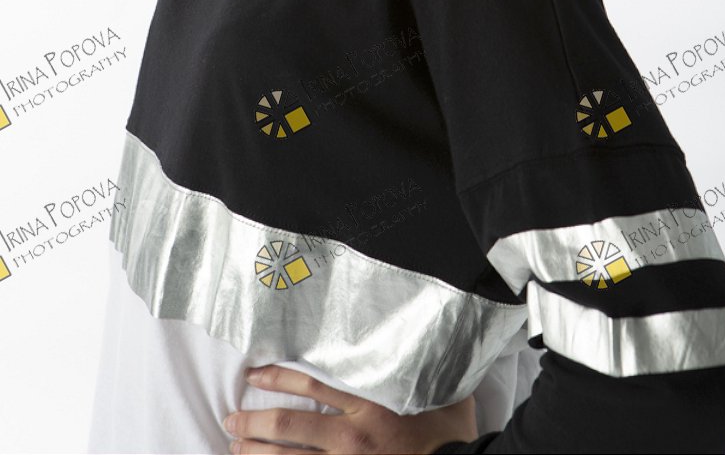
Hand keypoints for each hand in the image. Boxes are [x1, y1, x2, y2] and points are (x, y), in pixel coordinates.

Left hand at [223, 363, 478, 453]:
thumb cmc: (450, 430)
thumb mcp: (439, 386)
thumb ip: (419, 361)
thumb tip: (421, 326)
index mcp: (368, 401)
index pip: (311, 384)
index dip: (278, 377)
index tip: (254, 373)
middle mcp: (352, 435)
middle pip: (291, 426)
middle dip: (255, 421)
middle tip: (230, 417)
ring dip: (258, 452)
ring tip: (235, 445)